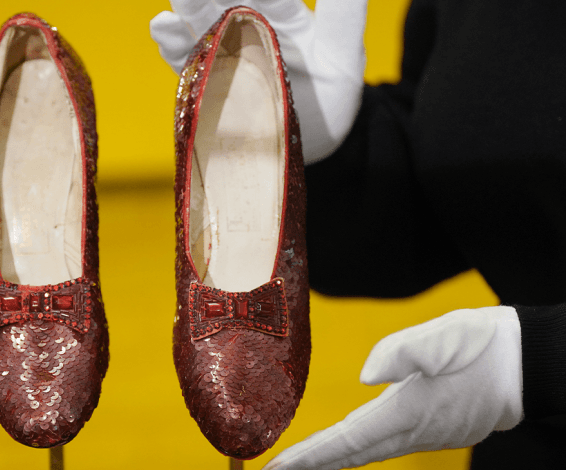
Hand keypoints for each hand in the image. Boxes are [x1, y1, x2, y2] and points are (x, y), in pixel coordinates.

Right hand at [150, 0, 367, 163]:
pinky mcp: (207, 82)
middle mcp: (247, 29)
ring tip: (176, 6)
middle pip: (221, 0)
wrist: (313, 143)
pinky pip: (186, 61)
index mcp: (280, 15)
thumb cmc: (332, 93)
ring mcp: (224, 56)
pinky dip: (172, 44)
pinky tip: (162, 27)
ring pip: (198, 25)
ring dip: (185, 11)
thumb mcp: (343, 51)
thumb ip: (343, 9)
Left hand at [263, 306, 523, 469]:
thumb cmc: (483, 346)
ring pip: (368, 452)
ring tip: (303, 461)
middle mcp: (414, 431)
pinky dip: (357, 450)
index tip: (279, 466)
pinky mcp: (434, 427)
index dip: (311, 454)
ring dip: (334, 458)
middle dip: (314, 463)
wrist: (528, 362)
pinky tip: (348, 447)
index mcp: (408, 411)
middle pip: (352, 453)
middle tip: (277, 469)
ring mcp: (426, 434)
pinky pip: (385, 445)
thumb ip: (398, 353)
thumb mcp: (441, 337)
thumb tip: (364, 375)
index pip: (347, 440)